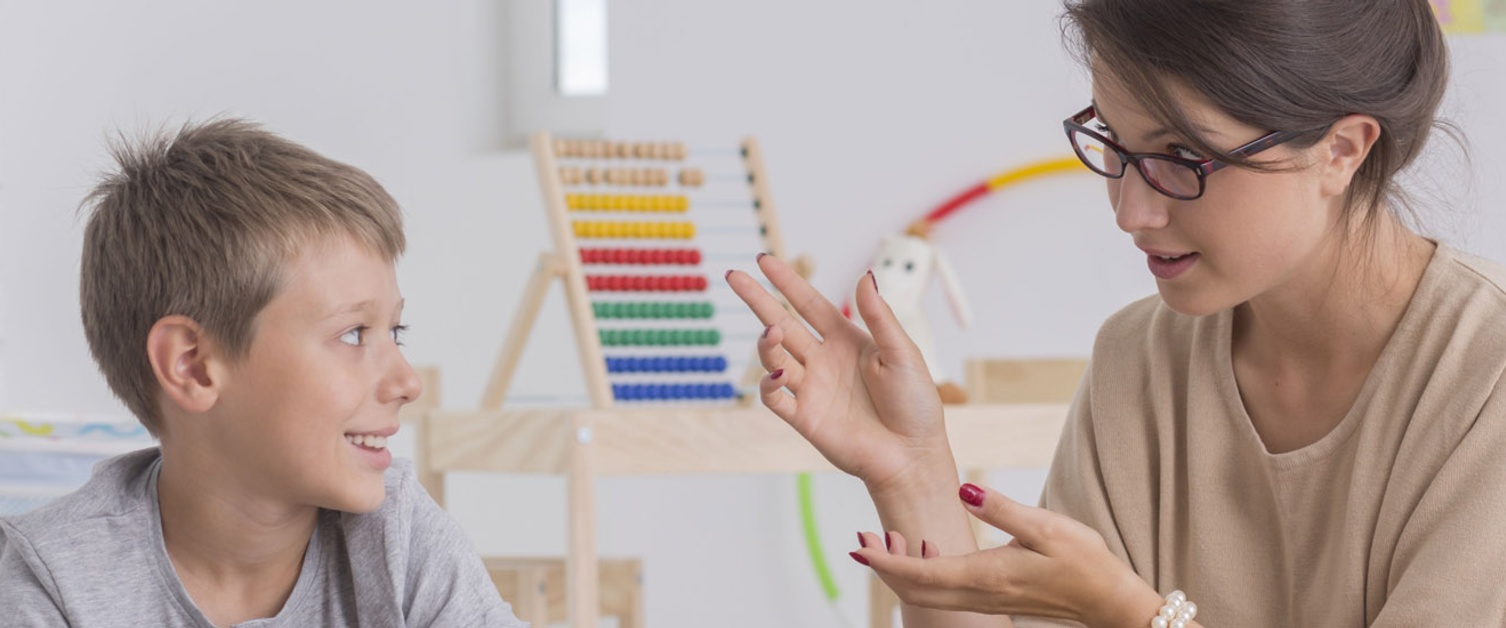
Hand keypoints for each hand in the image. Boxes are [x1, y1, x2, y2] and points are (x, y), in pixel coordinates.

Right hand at [724, 254, 950, 491]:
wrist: (912, 456)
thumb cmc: (916, 405)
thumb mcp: (903, 353)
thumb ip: (879, 317)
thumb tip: (864, 275)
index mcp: (847, 341)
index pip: (809, 303)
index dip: (787, 282)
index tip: (764, 260)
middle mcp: (824, 360)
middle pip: (782, 323)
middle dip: (757, 300)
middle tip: (733, 277)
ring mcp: (812, 388)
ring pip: (775, 357)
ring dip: (767, 342)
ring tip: (772, 330)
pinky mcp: (805, 418)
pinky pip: (775, 397)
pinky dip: (769, 383)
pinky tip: (777, 372)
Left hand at [851, 483, 1162, 627]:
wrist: (1108, 598)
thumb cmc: (1083, 561)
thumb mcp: (1045, 526)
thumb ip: (1000, 508)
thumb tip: (963, 488)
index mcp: (985, 575)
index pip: (920, 575)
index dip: (885, 562)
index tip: (858, 546)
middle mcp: (979, 594)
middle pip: (914, 590)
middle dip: (883, 568)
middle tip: (861, 540)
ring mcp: (985, 600)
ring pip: (928, 594)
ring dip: (901, 571)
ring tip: (887, 539)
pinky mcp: (993, 598)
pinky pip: (946, 592)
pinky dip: (924, 574)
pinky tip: (927, 549)